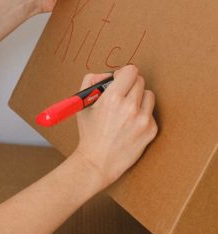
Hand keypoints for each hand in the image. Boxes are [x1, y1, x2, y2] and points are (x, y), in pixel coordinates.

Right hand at [72, 65, 157, 188]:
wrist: (98, 161)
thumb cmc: (89, 133)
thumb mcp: (83, 105)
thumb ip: (90, 82)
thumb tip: (105, 75)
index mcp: (112, 98)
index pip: (130, 71)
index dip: (124, 73)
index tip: (120, 78)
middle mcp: (130, 107)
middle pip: (140, 81)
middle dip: (130, 85)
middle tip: (122, 94)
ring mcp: (143, 119)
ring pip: (149, 95)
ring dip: (139, 98)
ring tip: (127, 109)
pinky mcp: (151, 130)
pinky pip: (151, 112)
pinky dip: (142, 114)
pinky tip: (130, 123)